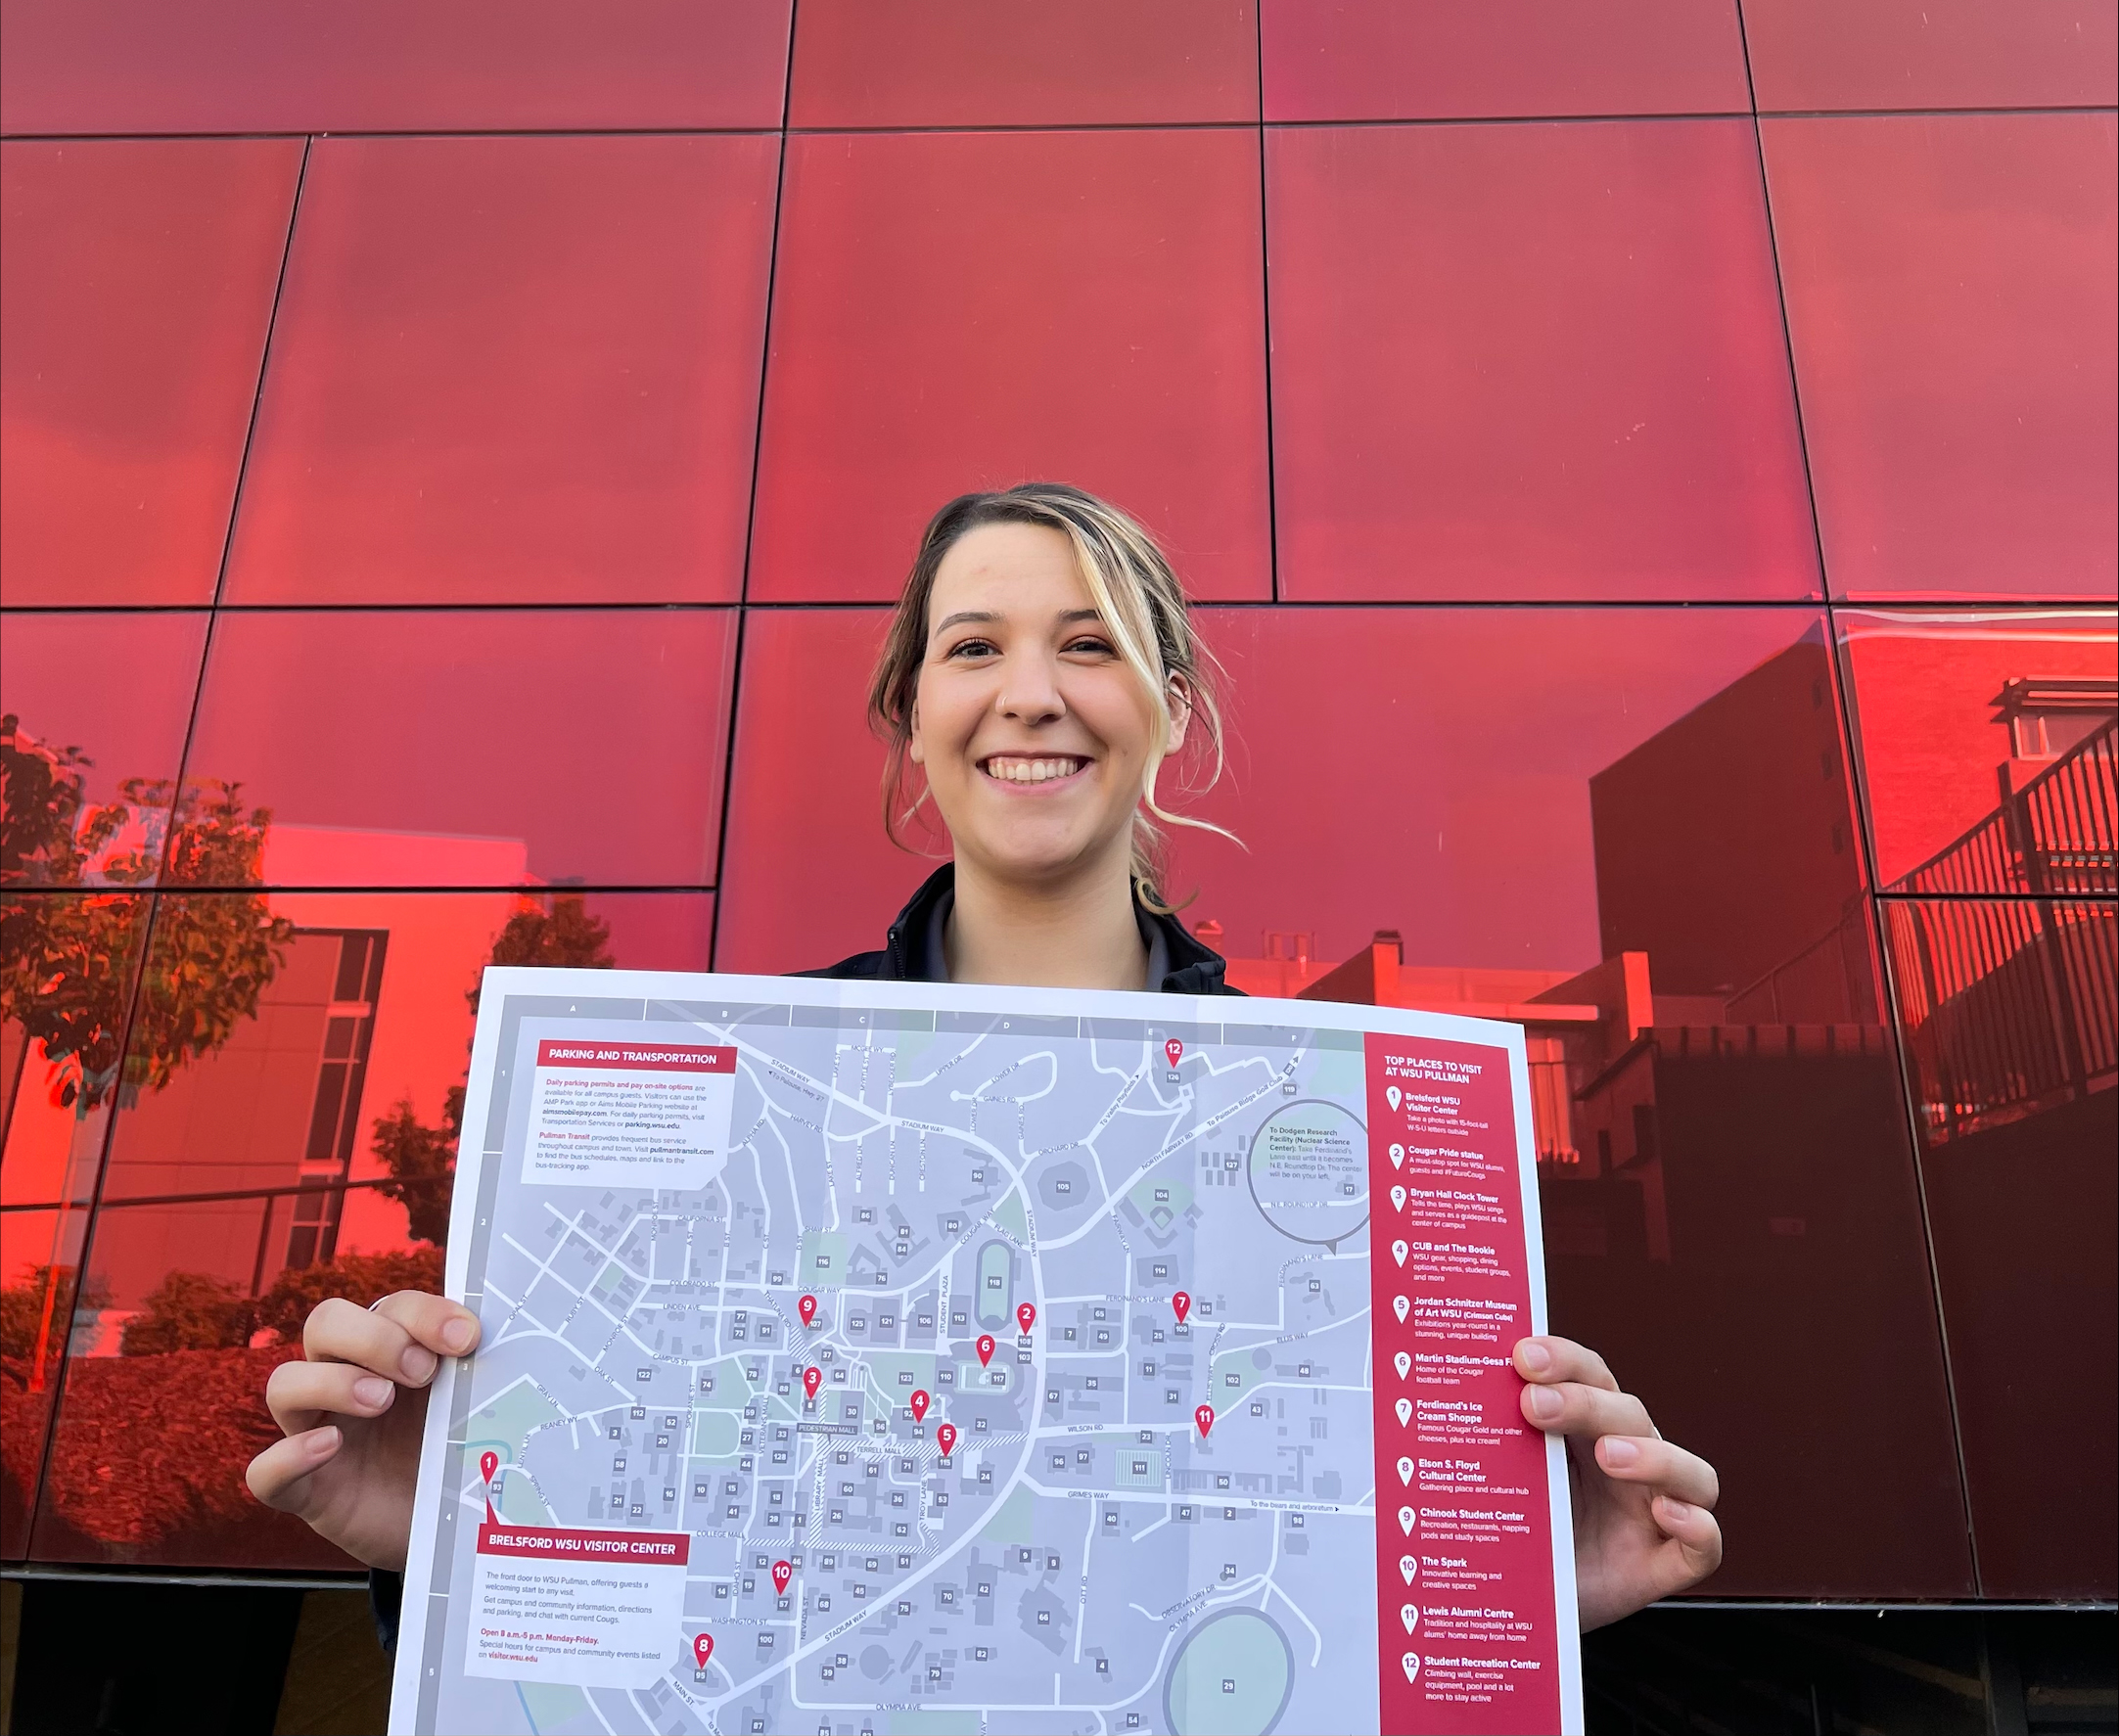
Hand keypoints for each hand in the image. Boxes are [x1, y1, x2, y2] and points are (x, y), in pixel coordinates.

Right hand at [246, 1290, 479, 1570]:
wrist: (455, 1534)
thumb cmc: (463, 1454)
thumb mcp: (475, 1410)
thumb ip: (480, 1374)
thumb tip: (503, 1340)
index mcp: (394, 1351)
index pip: (391, 1306)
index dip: (423, 1313)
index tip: (466, 1338)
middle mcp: (347, 1380)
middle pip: (325, 1323)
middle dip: (372, 1336)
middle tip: (421, 1372)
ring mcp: (319, 1432)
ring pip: (284, 1383)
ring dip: (331, 1381)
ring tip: (381, 1401)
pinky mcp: (308, 1491)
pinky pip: (264, 1472)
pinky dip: (286, 1456)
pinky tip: (328, 1447)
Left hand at [1513, 1335, 1720, 1629]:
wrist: (1512, 1600)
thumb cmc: (1511, 1528)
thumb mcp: (1498, 1476)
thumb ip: (1489, 1438)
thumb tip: (1445, 1395)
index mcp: (1584, 1427)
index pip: (1588, 1375)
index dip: (1563, 1359)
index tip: (1522, 1356)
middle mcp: (1626, 1460)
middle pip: (1630, 1414)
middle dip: (1585, 1402)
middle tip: (1534, 1404)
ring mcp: (1651, 1510)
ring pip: (1689, 1471)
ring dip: (1654, 1456)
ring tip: (1609, 1454)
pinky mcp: (1664, 1562)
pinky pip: (1704, 1543)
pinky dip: (1694, 1523)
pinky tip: (1664, 1512)